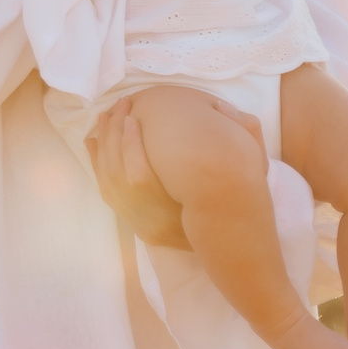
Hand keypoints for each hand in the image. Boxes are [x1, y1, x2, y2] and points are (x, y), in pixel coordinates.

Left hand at [91, 97, 264, 249]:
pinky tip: (94, 142)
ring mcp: (144, 226)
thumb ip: (246, 137)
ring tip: (105, 117)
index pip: (141, 179)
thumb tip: (222, 105)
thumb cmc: (243, 201)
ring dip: (104, 147)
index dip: (130, 146)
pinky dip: (98, 164)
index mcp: (181, 210)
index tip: (132, 116)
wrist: (234, 243)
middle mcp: (156, 223)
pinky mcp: (138, 226)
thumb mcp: (253, 170)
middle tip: (118, 107)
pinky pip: (107, 192)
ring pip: (110, 183)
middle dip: (113, 138)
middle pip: (120, 178)